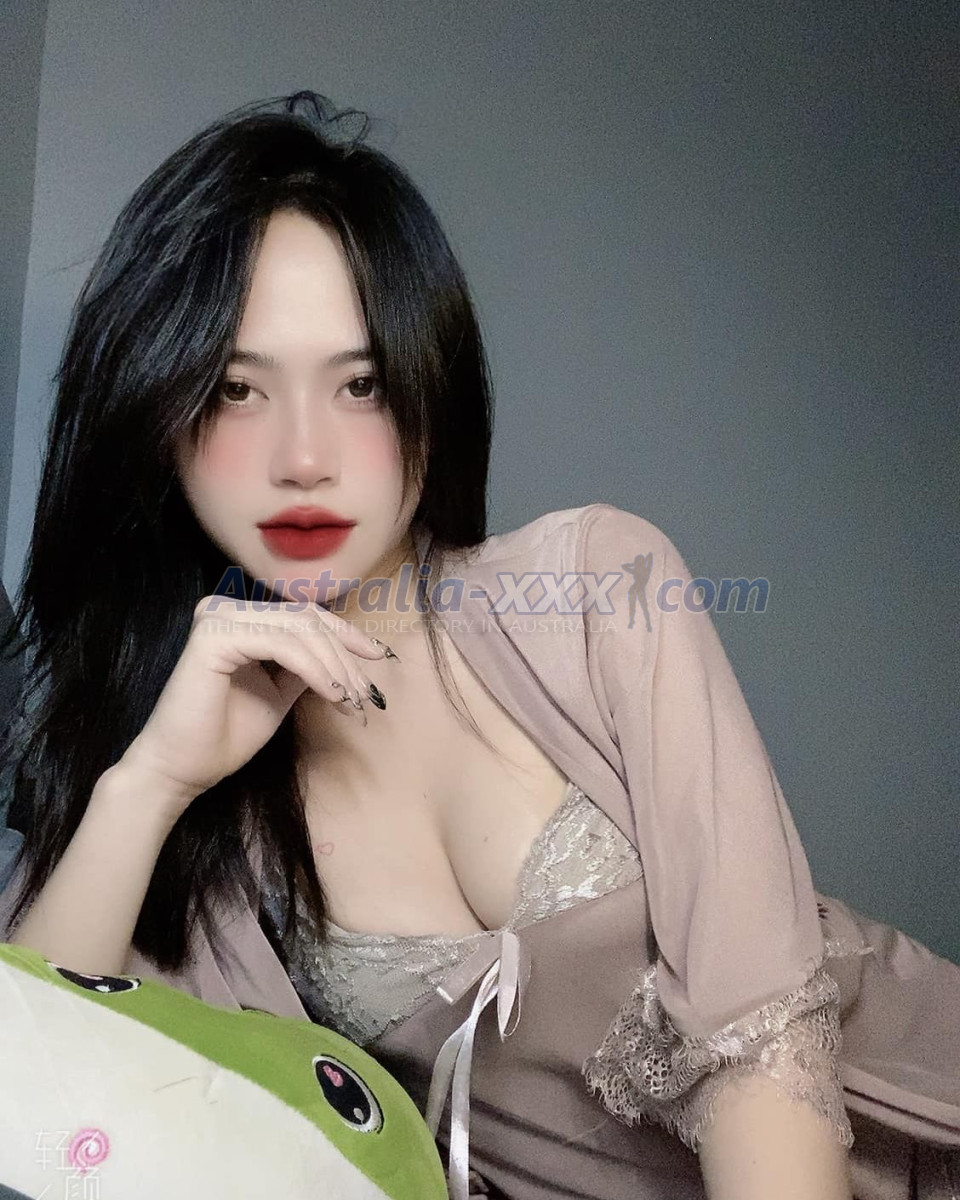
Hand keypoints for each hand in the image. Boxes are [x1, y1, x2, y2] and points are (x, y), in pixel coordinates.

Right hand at [118, 597, 390, 817]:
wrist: (181, 770)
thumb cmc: (224, 737)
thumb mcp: (279, 694)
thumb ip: (306, 668)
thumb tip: (351, 658)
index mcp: (239, 619)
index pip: (305, 616)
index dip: (347, 635)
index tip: (379, 659)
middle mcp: (225, 609)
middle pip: (308, 619)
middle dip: (346, 655)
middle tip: (368, 692)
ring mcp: (217, 617)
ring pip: (300, 629)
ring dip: (335, 665)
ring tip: (352, 699)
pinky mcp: (213, 635)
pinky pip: (281, 644)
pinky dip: (314, 668)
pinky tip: (332, 693)